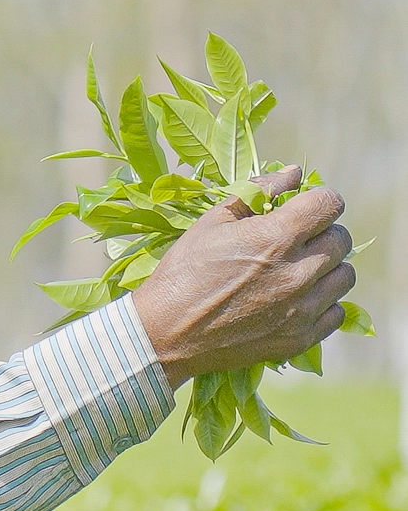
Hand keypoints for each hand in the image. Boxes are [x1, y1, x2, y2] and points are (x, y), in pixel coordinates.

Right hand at [130, 166, 352, 388]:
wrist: (167, 332)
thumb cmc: (184, 271)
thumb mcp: (211, 222)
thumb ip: (257, 192)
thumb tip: (293, 173)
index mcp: (276, 237)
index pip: (329, 204)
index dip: (319, 199)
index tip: (305, 206)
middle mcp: (297, 272)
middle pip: (341, 239)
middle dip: (322, 232)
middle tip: (294, 240)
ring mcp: (303, 308)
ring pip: (344, 276)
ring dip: (326, 268)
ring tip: (297, 270)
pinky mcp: (301, 337)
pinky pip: (336, 311)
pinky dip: (323, 302)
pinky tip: (295, 299)